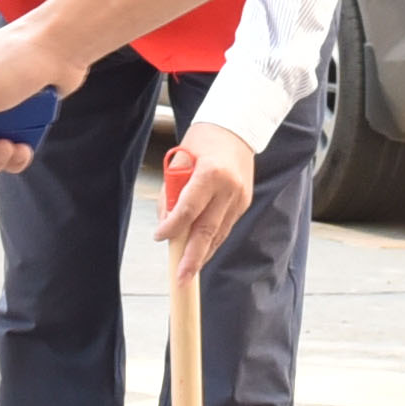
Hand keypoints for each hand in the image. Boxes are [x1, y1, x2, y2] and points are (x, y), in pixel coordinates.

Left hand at [153, 126, 252, 278]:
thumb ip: (172, 192)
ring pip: (218, 234)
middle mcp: (229, 189)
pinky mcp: (244, 203)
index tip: (160, 237)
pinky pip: (225, 227)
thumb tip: (168, 223)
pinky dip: (211, 240)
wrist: (237, 128)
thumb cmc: (203, 140)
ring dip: (202, 254)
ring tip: (188, 271)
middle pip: (207, 230)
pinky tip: (201, 251)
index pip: (188, 210)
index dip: (173, 227)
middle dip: (192, 257)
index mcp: (211, 174)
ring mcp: (240, 198)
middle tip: (181, 278)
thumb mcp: (179, 159)